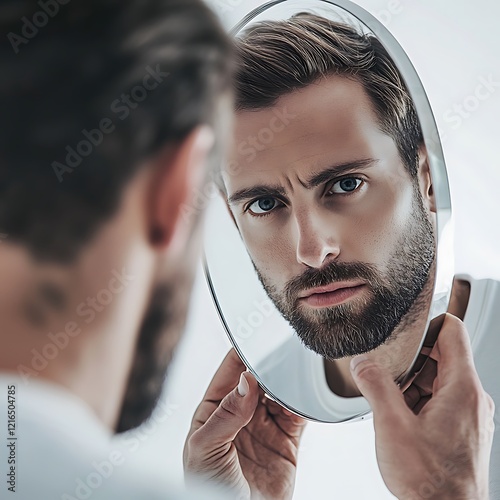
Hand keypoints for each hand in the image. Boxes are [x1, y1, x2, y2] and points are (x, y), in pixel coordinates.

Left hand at [184, 349, 306, 499]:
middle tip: (280, 352)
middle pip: (257, 378)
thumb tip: (247, 381)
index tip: (255, 339)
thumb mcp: (206, 449)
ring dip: (286, 382)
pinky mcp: (287, 440)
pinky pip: (297, 415)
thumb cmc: (209, 488)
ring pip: (279, 393)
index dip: (241, 355)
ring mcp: (264, 426)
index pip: (229, 372)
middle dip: (267, 365)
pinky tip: (304, 396)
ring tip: (293, 372)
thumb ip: (226, 414)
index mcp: (214, 410)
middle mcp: (240, 413)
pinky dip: (303, 404)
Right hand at [351, 313, 494, 499]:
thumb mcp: (392, 427)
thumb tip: (363, 363)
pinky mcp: (462, 429)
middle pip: (442, 355)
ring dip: (412, 383)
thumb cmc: (430, 482)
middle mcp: (472, 399)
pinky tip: (401, 417)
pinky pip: (440, 399)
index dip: (427, 323)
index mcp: (462, 389)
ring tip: (392, 402)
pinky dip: (418, 400)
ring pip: (438, 379)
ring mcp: (469, 415)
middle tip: (387, 372)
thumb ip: (376, 386)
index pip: (452, 331)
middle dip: (410, 360)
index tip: (404, 329)